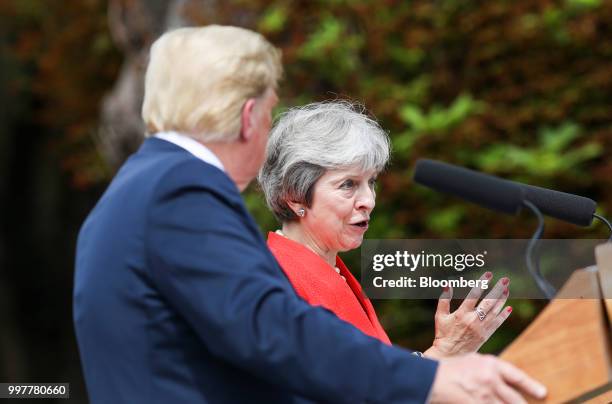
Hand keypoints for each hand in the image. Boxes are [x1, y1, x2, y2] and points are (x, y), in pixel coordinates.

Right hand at [424, 272, 511, 357]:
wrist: (450, 354)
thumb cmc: (443, 334)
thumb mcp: (440, 316)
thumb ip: (443, 300)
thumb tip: (448, 285)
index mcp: (461, 314)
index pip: (473, 295)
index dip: (481, 284)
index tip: (488, 274)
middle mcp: (473, 321)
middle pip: (488, 302)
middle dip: (498, 290)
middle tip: (505, 280)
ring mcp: (481, 328)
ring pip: (495, 311)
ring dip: (502, 299)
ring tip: (507, 289)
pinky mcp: (486, 335)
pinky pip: (497, 323)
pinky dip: (504, 315)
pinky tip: (509, 307)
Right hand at [429, 353, 546, 403]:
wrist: (430, 379)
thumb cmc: (451, 369)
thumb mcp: (473, 362)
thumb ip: (491, 370)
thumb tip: (508, 381)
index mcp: (490, 364)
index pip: (517, 376)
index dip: (531, 386)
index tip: (543, 393)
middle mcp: (490, 380)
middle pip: (516, 400)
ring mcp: (484, 396)